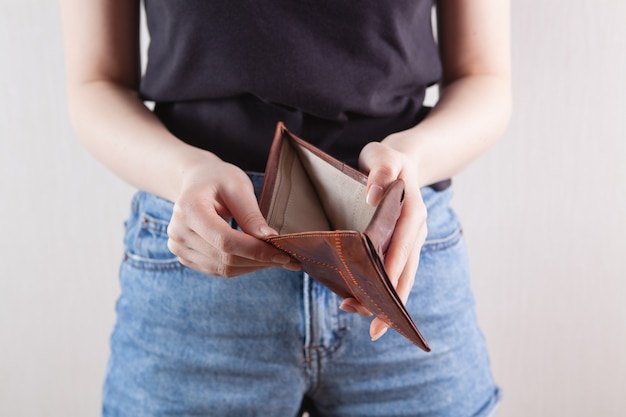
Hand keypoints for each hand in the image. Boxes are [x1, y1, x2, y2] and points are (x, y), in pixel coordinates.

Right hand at [166, 157, 300, 276]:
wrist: (196, 181)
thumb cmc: (219, 179)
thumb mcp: (238, 187)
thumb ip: (251, 214)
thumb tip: (270, 239)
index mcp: (188, 209)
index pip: (225, 241)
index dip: (256, 251)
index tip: (284, 255)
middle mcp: (178, 232)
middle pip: (225, 258)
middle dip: (260, 261)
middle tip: (289, 259)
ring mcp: (179, 247)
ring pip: (223, 269)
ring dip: (253, 267)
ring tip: (277, 260)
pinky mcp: (185, 257)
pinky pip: (218, 270)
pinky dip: (242, 267)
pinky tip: (258, 260)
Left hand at [340, 139, 427, 340]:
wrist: (400, 161)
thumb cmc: (388, 160)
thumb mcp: (384, 156)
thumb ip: (382, 169)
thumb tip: (375, 193)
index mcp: (414, 212)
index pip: (404, 247)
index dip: (394, 273)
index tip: (381, 298)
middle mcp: (416, 231)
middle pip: (406, 271)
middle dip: (391, 301)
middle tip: (372, 328)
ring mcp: (410, 240)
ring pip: (401, 276)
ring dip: (385, 299)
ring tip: (358, 316)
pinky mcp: (400, 245)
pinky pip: (394, 270)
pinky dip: (381, 287)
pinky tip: (359, 298)